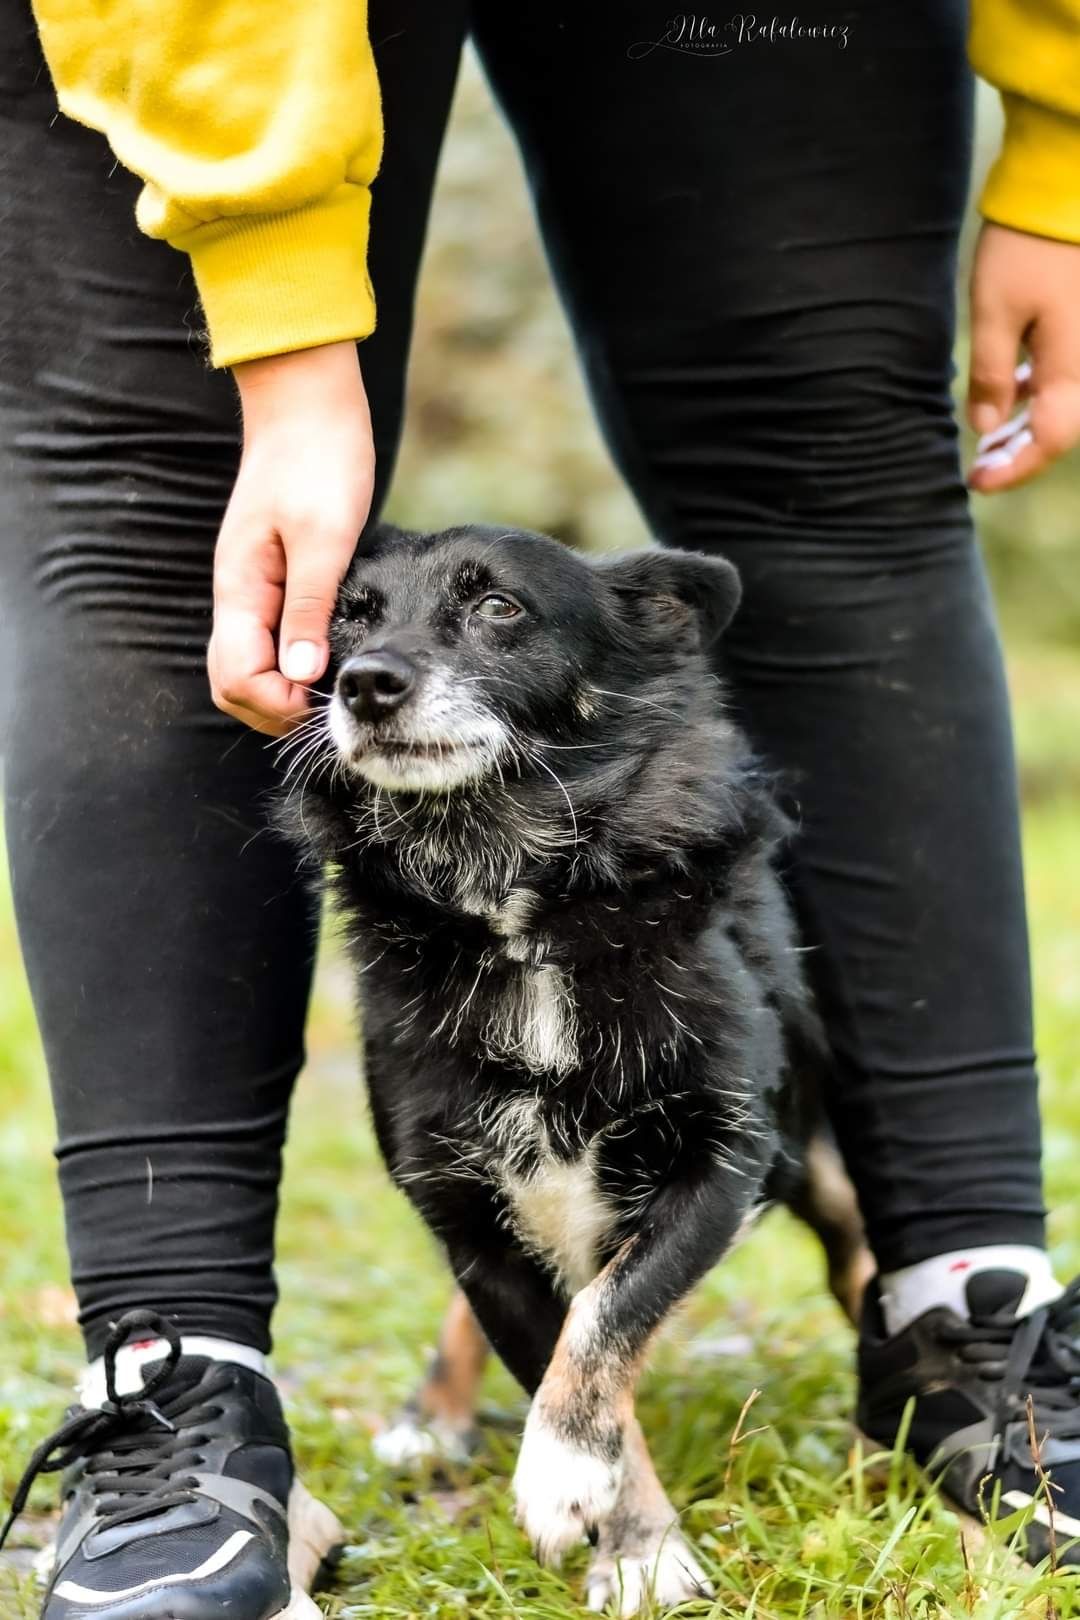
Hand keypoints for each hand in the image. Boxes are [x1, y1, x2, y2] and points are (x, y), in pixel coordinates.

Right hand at [208, 341, 374, 734]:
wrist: (310, 404)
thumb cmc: (320, 461)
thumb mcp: (324, 538)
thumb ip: (309, 609)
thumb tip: (301, 676)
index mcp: (241, 588)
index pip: (237, 677)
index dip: (276, 704)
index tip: (324, 704)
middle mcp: (237, 594)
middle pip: (233, 681)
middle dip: (273, 709)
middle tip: (328, 711)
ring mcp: (251, 588)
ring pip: (248, 664)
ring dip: (280, 690)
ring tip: (330, 692)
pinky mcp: (271, 578)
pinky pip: (267, 640)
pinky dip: (288, 663)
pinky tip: (325, 660)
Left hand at [967, 223, 1079, 493]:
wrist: (1064, 189)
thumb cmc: (1027, 247)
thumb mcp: (994, 313)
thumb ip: (991, 375)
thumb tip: (986, 428)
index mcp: (1072, 368)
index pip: (1048, 442)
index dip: (1014, 469)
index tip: (977, 483)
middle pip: (1060, 430)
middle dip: (1019, 455)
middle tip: (979, 470)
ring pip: (1063, 406)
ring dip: (1026, 427)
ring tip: (989, 440)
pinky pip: (1065, 377)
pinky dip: (1036, 395)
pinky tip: (1010, 395)